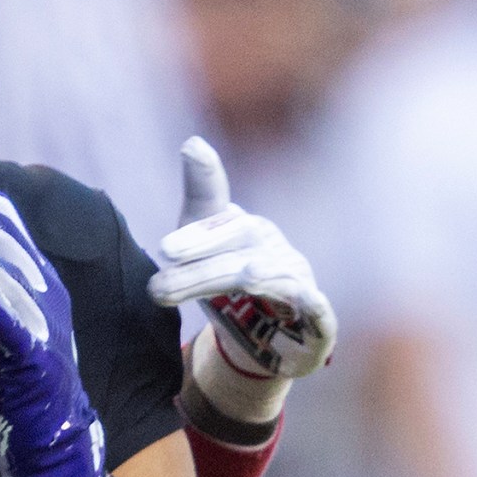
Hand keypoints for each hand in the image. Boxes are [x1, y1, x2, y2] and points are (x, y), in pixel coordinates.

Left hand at [147, 137, 336, 425]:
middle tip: (158, 288)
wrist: (260, 335)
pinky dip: (315, 305)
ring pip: (274, 279)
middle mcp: (274, 250)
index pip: (220, 226)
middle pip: (237, 256)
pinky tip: (311, 301)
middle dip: (201, 272)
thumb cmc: (222, 275)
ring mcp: (297, 280)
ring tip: (247, 277)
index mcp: (244, 230)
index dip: (199, 236)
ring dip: (260, 278)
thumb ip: (196, 202)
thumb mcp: (197, 245)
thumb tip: (193, 141)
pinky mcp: (316, 317)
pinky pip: (318, 309)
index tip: (167, 249)